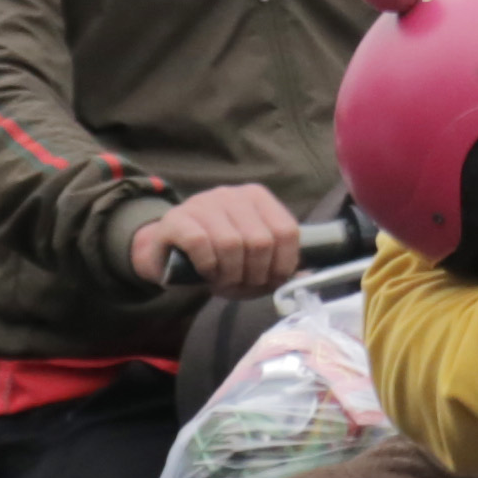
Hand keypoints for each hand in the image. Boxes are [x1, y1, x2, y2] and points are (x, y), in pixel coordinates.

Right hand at [132, 183, 300, 294]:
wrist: (170, 256)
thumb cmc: (219, 260)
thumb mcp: (254, 262)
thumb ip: (280, 266)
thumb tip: (307, 274)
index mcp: (257, 198)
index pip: (286, 231)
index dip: (283, 264)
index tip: (270, 280)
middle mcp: (231, 194)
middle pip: (260, 241)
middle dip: (255, 274)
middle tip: (242, 283)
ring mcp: (202, 203)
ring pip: (231, 243)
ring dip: (230, 273)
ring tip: (223, 280)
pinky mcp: (176, 218)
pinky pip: (199, 243)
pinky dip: (207, 266)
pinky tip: (205, 272)